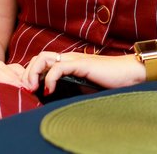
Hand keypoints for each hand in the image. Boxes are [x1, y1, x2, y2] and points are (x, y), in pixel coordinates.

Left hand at [21, 51, 144, 94]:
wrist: (129, 73)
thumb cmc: (110, 81)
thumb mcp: (84, 87)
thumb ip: (70, 88)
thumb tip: (54, 99)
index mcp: (68, 61)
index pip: (42, 62)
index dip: (31, 74)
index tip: (29, 91)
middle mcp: (69, 57)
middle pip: (38, 58)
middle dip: (27, 73)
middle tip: (27, 90)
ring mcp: (74, 59)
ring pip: (43, 58)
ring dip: (33, 73)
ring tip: (33, 89)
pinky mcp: (81, 64)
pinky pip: (59, 67)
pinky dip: (49, 78)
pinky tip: (49, 90)